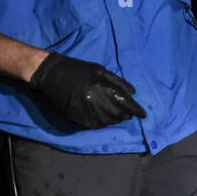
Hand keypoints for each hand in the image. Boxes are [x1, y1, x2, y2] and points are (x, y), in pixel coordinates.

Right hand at [30, 52, 147, 128]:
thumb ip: (119, 82)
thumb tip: (133, 94)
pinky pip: (95, 126)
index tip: (143, 115)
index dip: (137, 110)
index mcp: (103, 87)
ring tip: (114, 114)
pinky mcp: (77, 118)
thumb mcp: (101, 70)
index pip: (126, 104)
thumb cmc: (79, 69)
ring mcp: (86, 111)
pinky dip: (102, 123)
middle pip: (119, 115)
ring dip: (114, 119)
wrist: (52, 74)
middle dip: (125, 115)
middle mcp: (96, 101)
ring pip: (108, 122)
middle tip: (127, 113)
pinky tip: (102, 117)